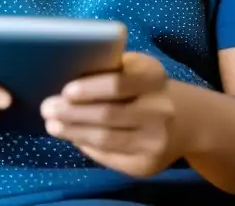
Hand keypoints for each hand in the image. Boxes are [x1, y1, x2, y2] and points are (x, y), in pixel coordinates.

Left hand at [40, 52, 179, 177]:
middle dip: (72, 113)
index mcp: (154, 77)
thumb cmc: (148, 87)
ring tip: (52, 125)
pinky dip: (86, 147)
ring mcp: (155, 141)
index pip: (119, 84)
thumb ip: (111, 69)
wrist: (187, 121)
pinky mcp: (147, 165)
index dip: (90, 88)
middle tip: (47, 108)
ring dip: (73, 132)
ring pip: (106, 140)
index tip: (65, 90)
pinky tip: (72, 138)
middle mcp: (160, 110)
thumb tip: (68, 81)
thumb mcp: (137, 69)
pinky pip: (110, 157)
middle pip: (108, 115)